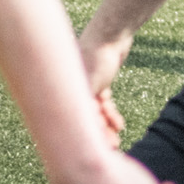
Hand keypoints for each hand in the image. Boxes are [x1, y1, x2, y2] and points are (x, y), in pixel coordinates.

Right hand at [75, 24, 130, 139]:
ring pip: (95, 111)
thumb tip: (80, 127)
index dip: (81, 133)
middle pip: (83, 116)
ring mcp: (87, 84)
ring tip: (116, 139)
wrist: (112, 34)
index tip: (91, 149)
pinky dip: (111, 113)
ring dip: (106, 125)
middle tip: (108, 148)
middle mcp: (72, 87)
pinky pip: (104, 103)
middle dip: (96, 133)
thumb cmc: (96, 56)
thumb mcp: (89, 83)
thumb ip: (83, 104)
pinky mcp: (100, 81)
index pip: (70, 117)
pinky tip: (119, 125)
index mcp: (65, 88)